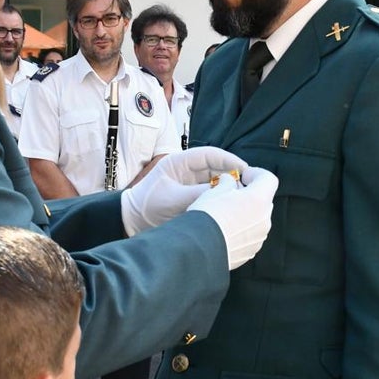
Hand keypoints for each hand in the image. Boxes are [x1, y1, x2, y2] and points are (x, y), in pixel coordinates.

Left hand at [121, 147, 247, 234]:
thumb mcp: (173, 201)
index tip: (246, 170)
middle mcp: (187, 170)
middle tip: (248, 188)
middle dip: (233, 176)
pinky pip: (212, 195)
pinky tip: (231, 208)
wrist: (130, 223)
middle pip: (217, 168)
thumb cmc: (146, 208)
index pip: (210, 155)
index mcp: (179, 162)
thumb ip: (198, 195)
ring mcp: (190, 183)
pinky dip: (221, 200)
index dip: (230, 160)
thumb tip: (225, 195)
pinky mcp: (192, 197)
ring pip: (217, 181)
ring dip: (228, 189)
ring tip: (242, 199)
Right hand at [187, 165, 277, 268]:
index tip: (242, 177)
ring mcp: (259, 237)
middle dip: (249, 196)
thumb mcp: (215, 190)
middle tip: (230, 195)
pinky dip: (241, 230)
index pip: (268, 179)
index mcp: (258, 200)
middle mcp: (264, 219)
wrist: (199, 249)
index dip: (256, 174)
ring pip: (257, 219)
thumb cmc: (208, 216)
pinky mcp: (251, 251)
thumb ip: (227, 183)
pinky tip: (223, 231)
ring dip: (246, 214)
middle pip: (263, 200)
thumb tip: (229, 181)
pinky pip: (250, 235)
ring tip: (224, 216)